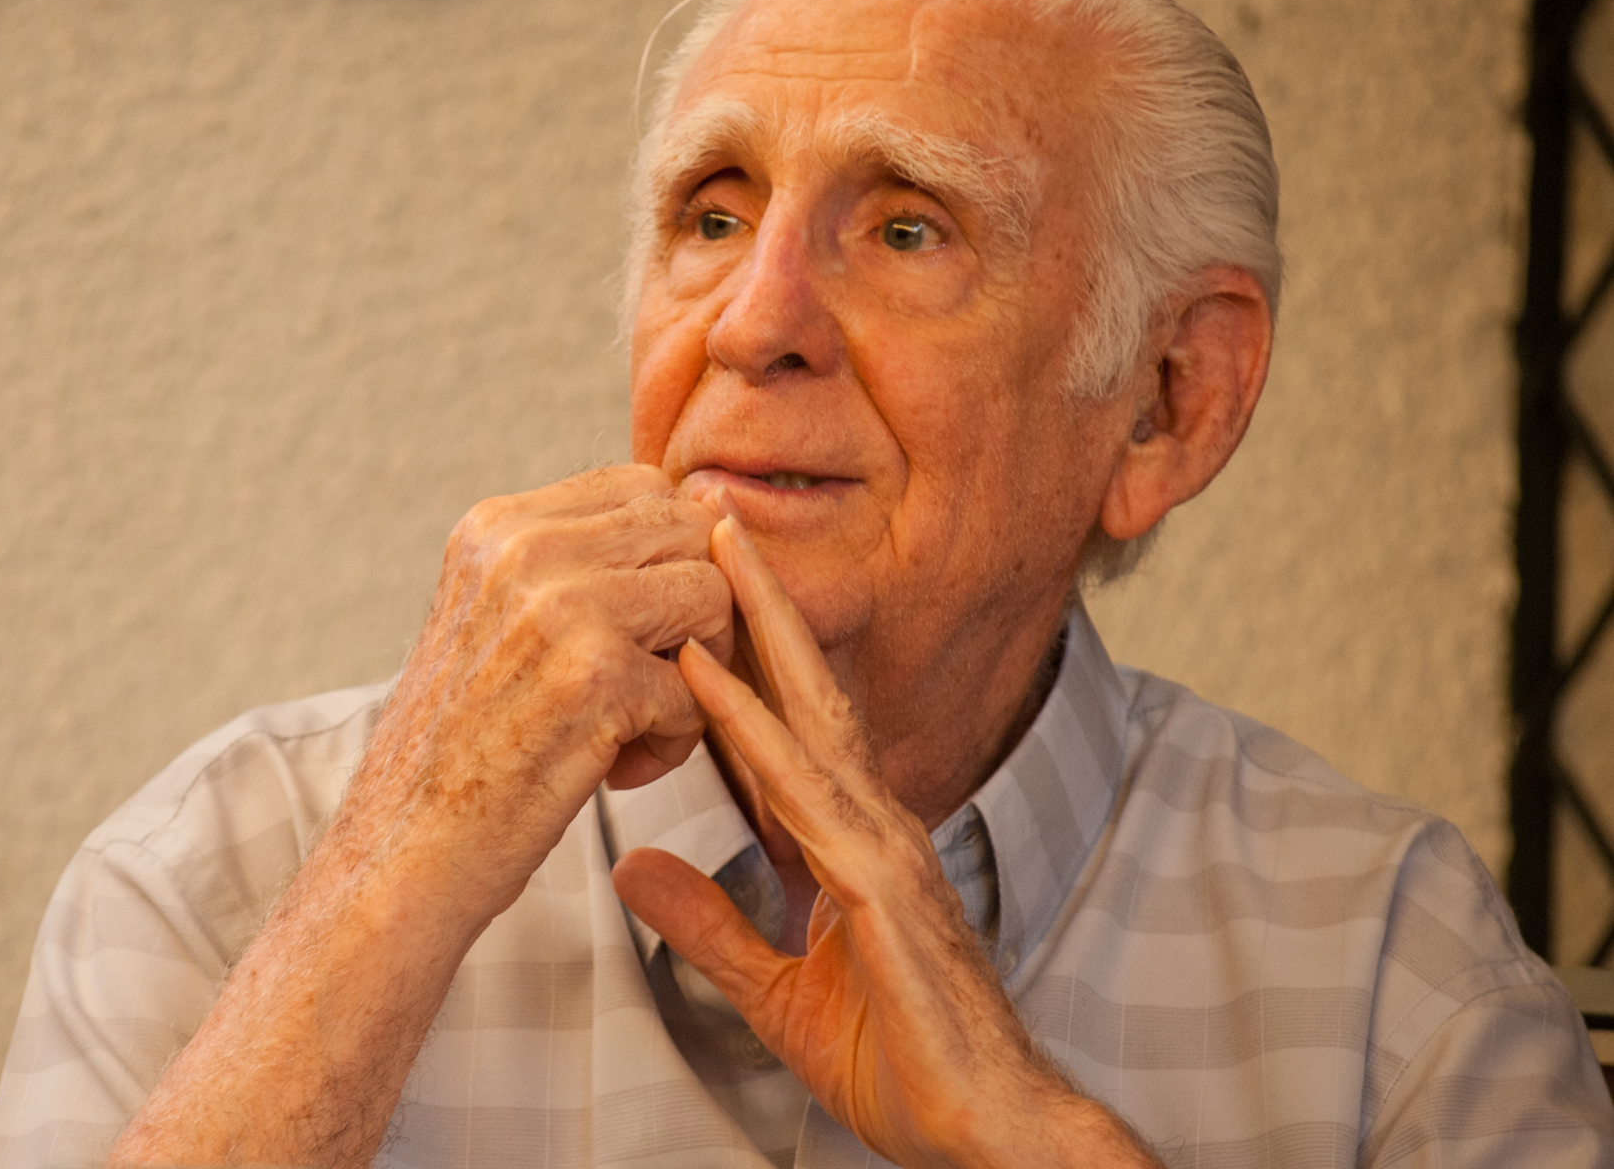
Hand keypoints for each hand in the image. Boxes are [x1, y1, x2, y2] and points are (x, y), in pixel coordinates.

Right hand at [345, 464, 735, 925]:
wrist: (402, 854)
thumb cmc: (466, 748)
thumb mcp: (496, 617)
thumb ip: (577, 563)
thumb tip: (709, 502)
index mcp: (498, 526)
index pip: (645, 489)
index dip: (669, 563)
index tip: (638, 632)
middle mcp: (524, 549)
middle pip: (691, 535)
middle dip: (696, 614)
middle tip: (653, 683)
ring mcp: (560, 608)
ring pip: (711, 599)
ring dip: (699, 674)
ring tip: (638, 726)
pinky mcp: (594, 679)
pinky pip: (700, 691)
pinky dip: (675, 743)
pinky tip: (618, 771)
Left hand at [611, 512, 1156, 1167]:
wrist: (986, 1129)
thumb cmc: (903, 1059)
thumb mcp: (773, 990)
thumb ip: (709, 926)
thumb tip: (634, 872)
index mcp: (847, 841)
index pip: (784, 725)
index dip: (737, 653)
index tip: (687, 586)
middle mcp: (870, 823)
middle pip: (804, 688)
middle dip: (755, 600)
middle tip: (704, 513)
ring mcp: (883, 846)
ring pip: (810, 714)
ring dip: (758, 629)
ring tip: (709, 550)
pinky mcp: (884, 887)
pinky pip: (808, 793)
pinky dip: (757, 732)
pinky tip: (713, 683)